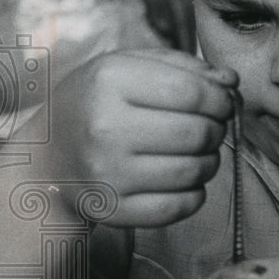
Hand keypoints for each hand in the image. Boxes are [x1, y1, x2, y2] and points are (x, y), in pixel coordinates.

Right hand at [48, 49, 236, 225]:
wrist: (47, 157)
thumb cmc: (96, 104)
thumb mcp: (127, 68)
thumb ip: (183, 68)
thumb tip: (231, 83)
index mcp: (109, 81)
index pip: (194, 92)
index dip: (221, 100)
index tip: (224, 103)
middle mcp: (105, 127)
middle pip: (198, 133)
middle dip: (217, 130)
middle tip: (211, 128)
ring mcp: (108, 173)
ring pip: (195, 171)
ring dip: (210, 161)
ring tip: (197, 152)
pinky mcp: (114, 210)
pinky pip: (181, 206)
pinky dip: (195, 194)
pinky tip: (184, 180)